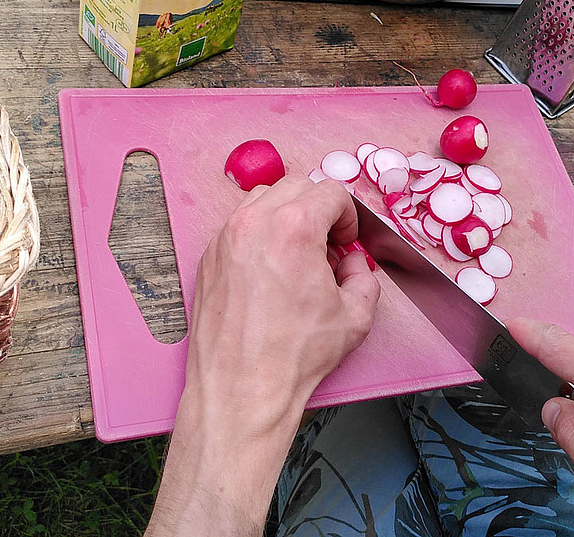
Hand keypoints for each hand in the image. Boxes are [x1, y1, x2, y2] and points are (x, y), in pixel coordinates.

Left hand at [145, 177, 379, 536]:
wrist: (241, 387)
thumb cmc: (293, 355)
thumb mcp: (356, 315)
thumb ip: (364, 276)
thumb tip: (353, 262)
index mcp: (294, 228)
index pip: (331, 192)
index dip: (348, 215)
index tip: (347, 239)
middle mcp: (254, 223)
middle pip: (296, 186)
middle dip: (319, 209)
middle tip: (327, 244)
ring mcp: (226, 238)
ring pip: (263, 198)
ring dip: (287, 214)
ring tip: (298, 252)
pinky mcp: (209, 257)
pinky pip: (239, 224)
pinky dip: (259, 232)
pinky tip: (270, 267)